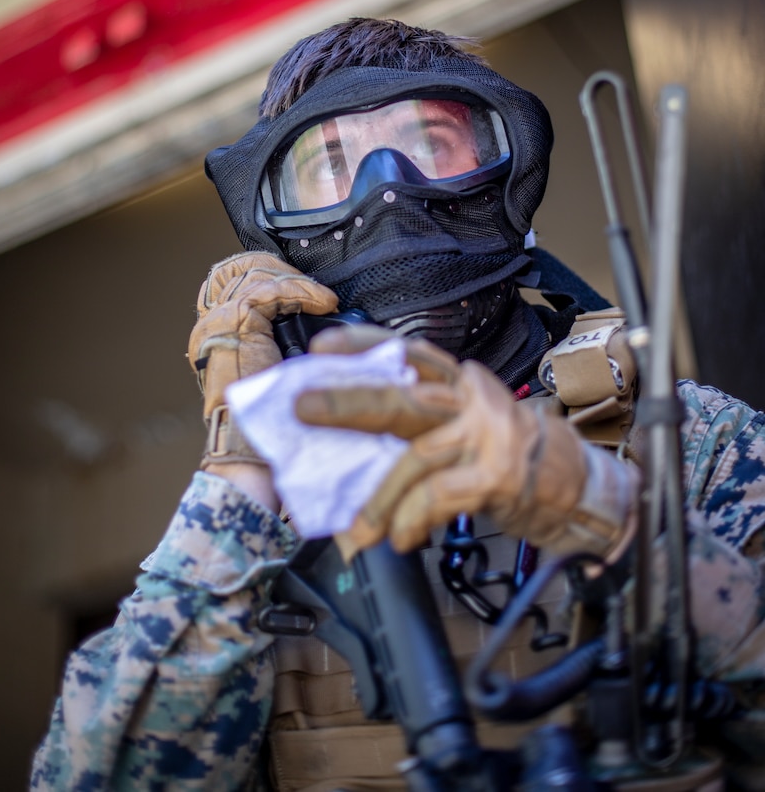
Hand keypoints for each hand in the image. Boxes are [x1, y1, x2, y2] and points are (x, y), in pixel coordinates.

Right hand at [188, 252, 337, 469]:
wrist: (255, 441)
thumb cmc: (270, 415)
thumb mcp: (273, 367)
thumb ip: (279, 340)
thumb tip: (317, 319)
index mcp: (217, 333)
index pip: (231, 278)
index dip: (269, 272)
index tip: (303, 288)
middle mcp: (211, 323)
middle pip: (241, 268)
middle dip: (282, 270)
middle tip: (314, 290)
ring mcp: (220, 321)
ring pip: (257, 275)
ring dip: (298, 281)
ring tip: (324, 299)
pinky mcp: (236, 322)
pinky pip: (270, 291)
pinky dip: (303, 292)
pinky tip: (324, 302)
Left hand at [297, 326, 624, 559]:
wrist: (580, 489)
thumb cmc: (514, 458)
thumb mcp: (469, 428)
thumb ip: (424, 430)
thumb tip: (355, 446)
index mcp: (462, 384)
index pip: (410, 355)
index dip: (365, 346)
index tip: (321, 346)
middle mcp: (474, 401)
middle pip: (401, 398)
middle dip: (346, 403)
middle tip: (303, 409)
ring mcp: (486, 436)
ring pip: (413, 458)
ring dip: (377, 499)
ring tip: (356, 531)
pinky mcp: (495, 475)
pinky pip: (437, 497)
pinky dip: (411, 519)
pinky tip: (400, 537)